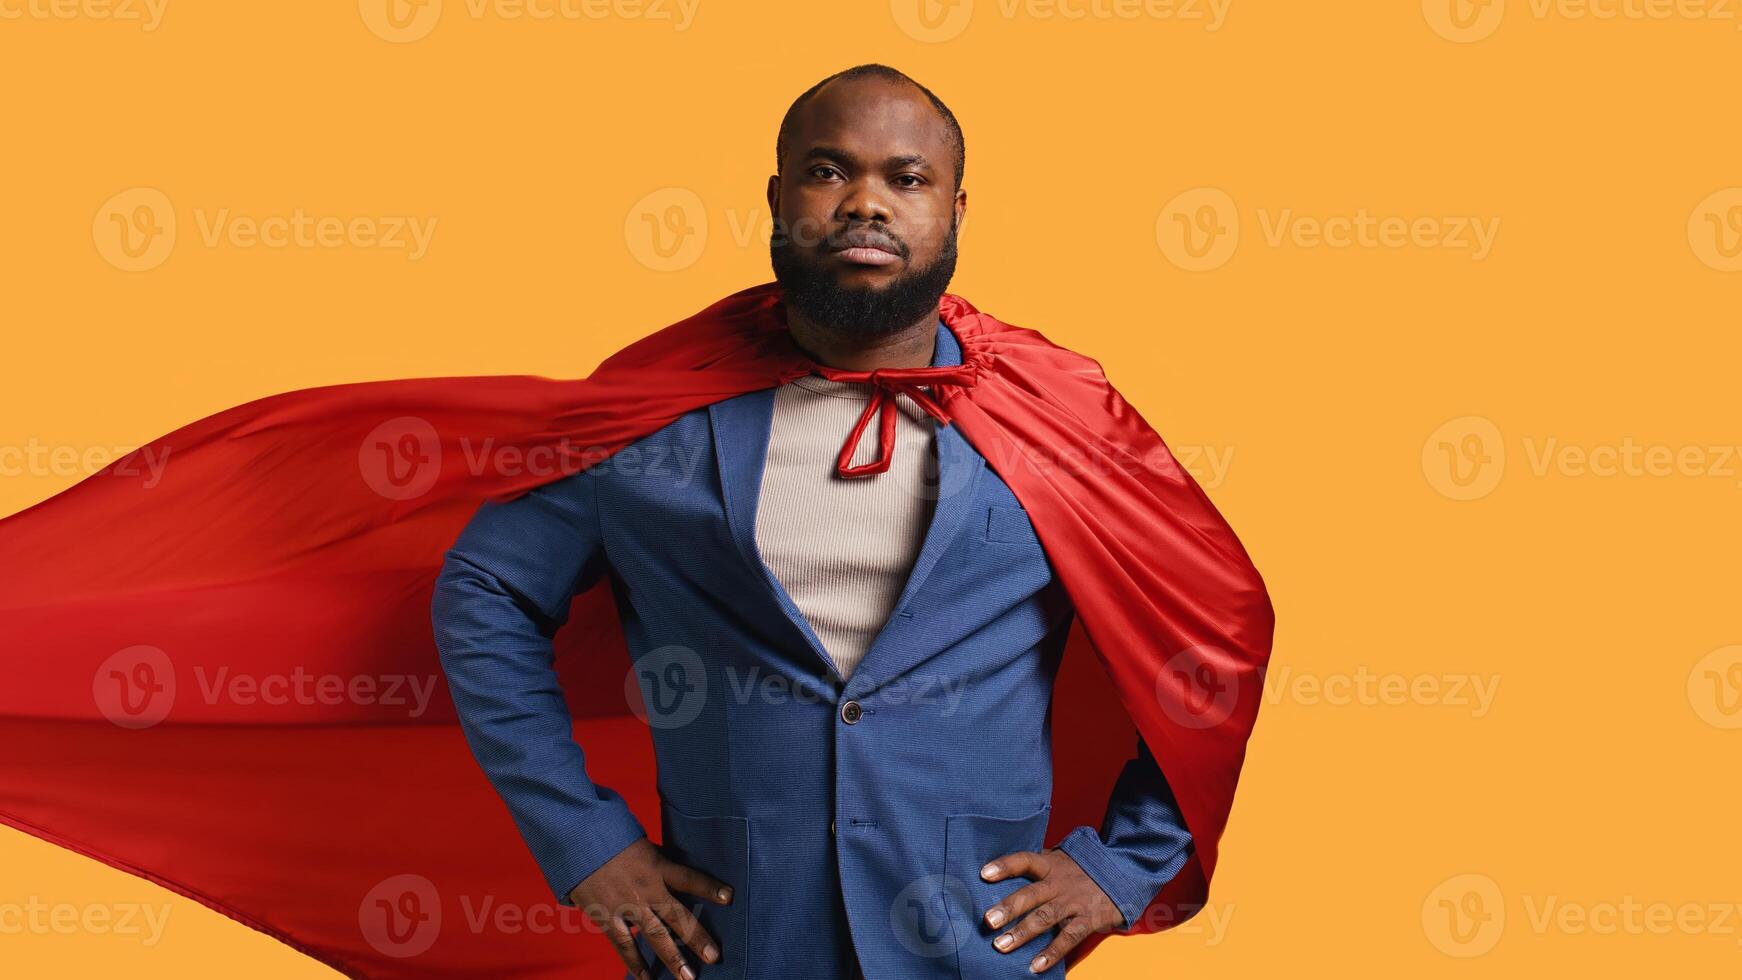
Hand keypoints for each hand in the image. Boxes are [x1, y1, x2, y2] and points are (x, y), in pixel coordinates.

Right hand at [568, 837, 733, 979]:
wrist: (577, 840)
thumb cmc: (612, 839)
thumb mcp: (643, 845)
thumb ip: (661, 864)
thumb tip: (679, 879)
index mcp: (657, 865)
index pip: (689, 877)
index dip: (710, 887)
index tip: (729, 897)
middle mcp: (646, 888)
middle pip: (677, 915)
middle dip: (697, 937)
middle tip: (714, 956)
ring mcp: (627, 905)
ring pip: (654, 936)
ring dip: (672, 958)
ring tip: (688, 977)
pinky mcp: (607, 917)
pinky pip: (624, 945)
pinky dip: (635, 963)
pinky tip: (647, 979)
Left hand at [979, 847, 1124, 973]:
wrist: (1122, 872)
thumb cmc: (1080, 869)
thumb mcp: (1060, 859)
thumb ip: (1037, 865)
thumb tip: (1003, 871)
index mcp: (1050, 865)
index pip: (1025, 860)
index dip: (1005, 866)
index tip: (984, 873)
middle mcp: (1060, 883)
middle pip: (1031, 894)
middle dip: (1009, 908)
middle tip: (988, 921)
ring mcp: (1073, 902)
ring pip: (1045, 918)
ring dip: (1022, 933)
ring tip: (1001, 946)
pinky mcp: (1088, 920)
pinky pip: (1068, 938)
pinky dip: (1052, 953)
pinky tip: (1035, 966)